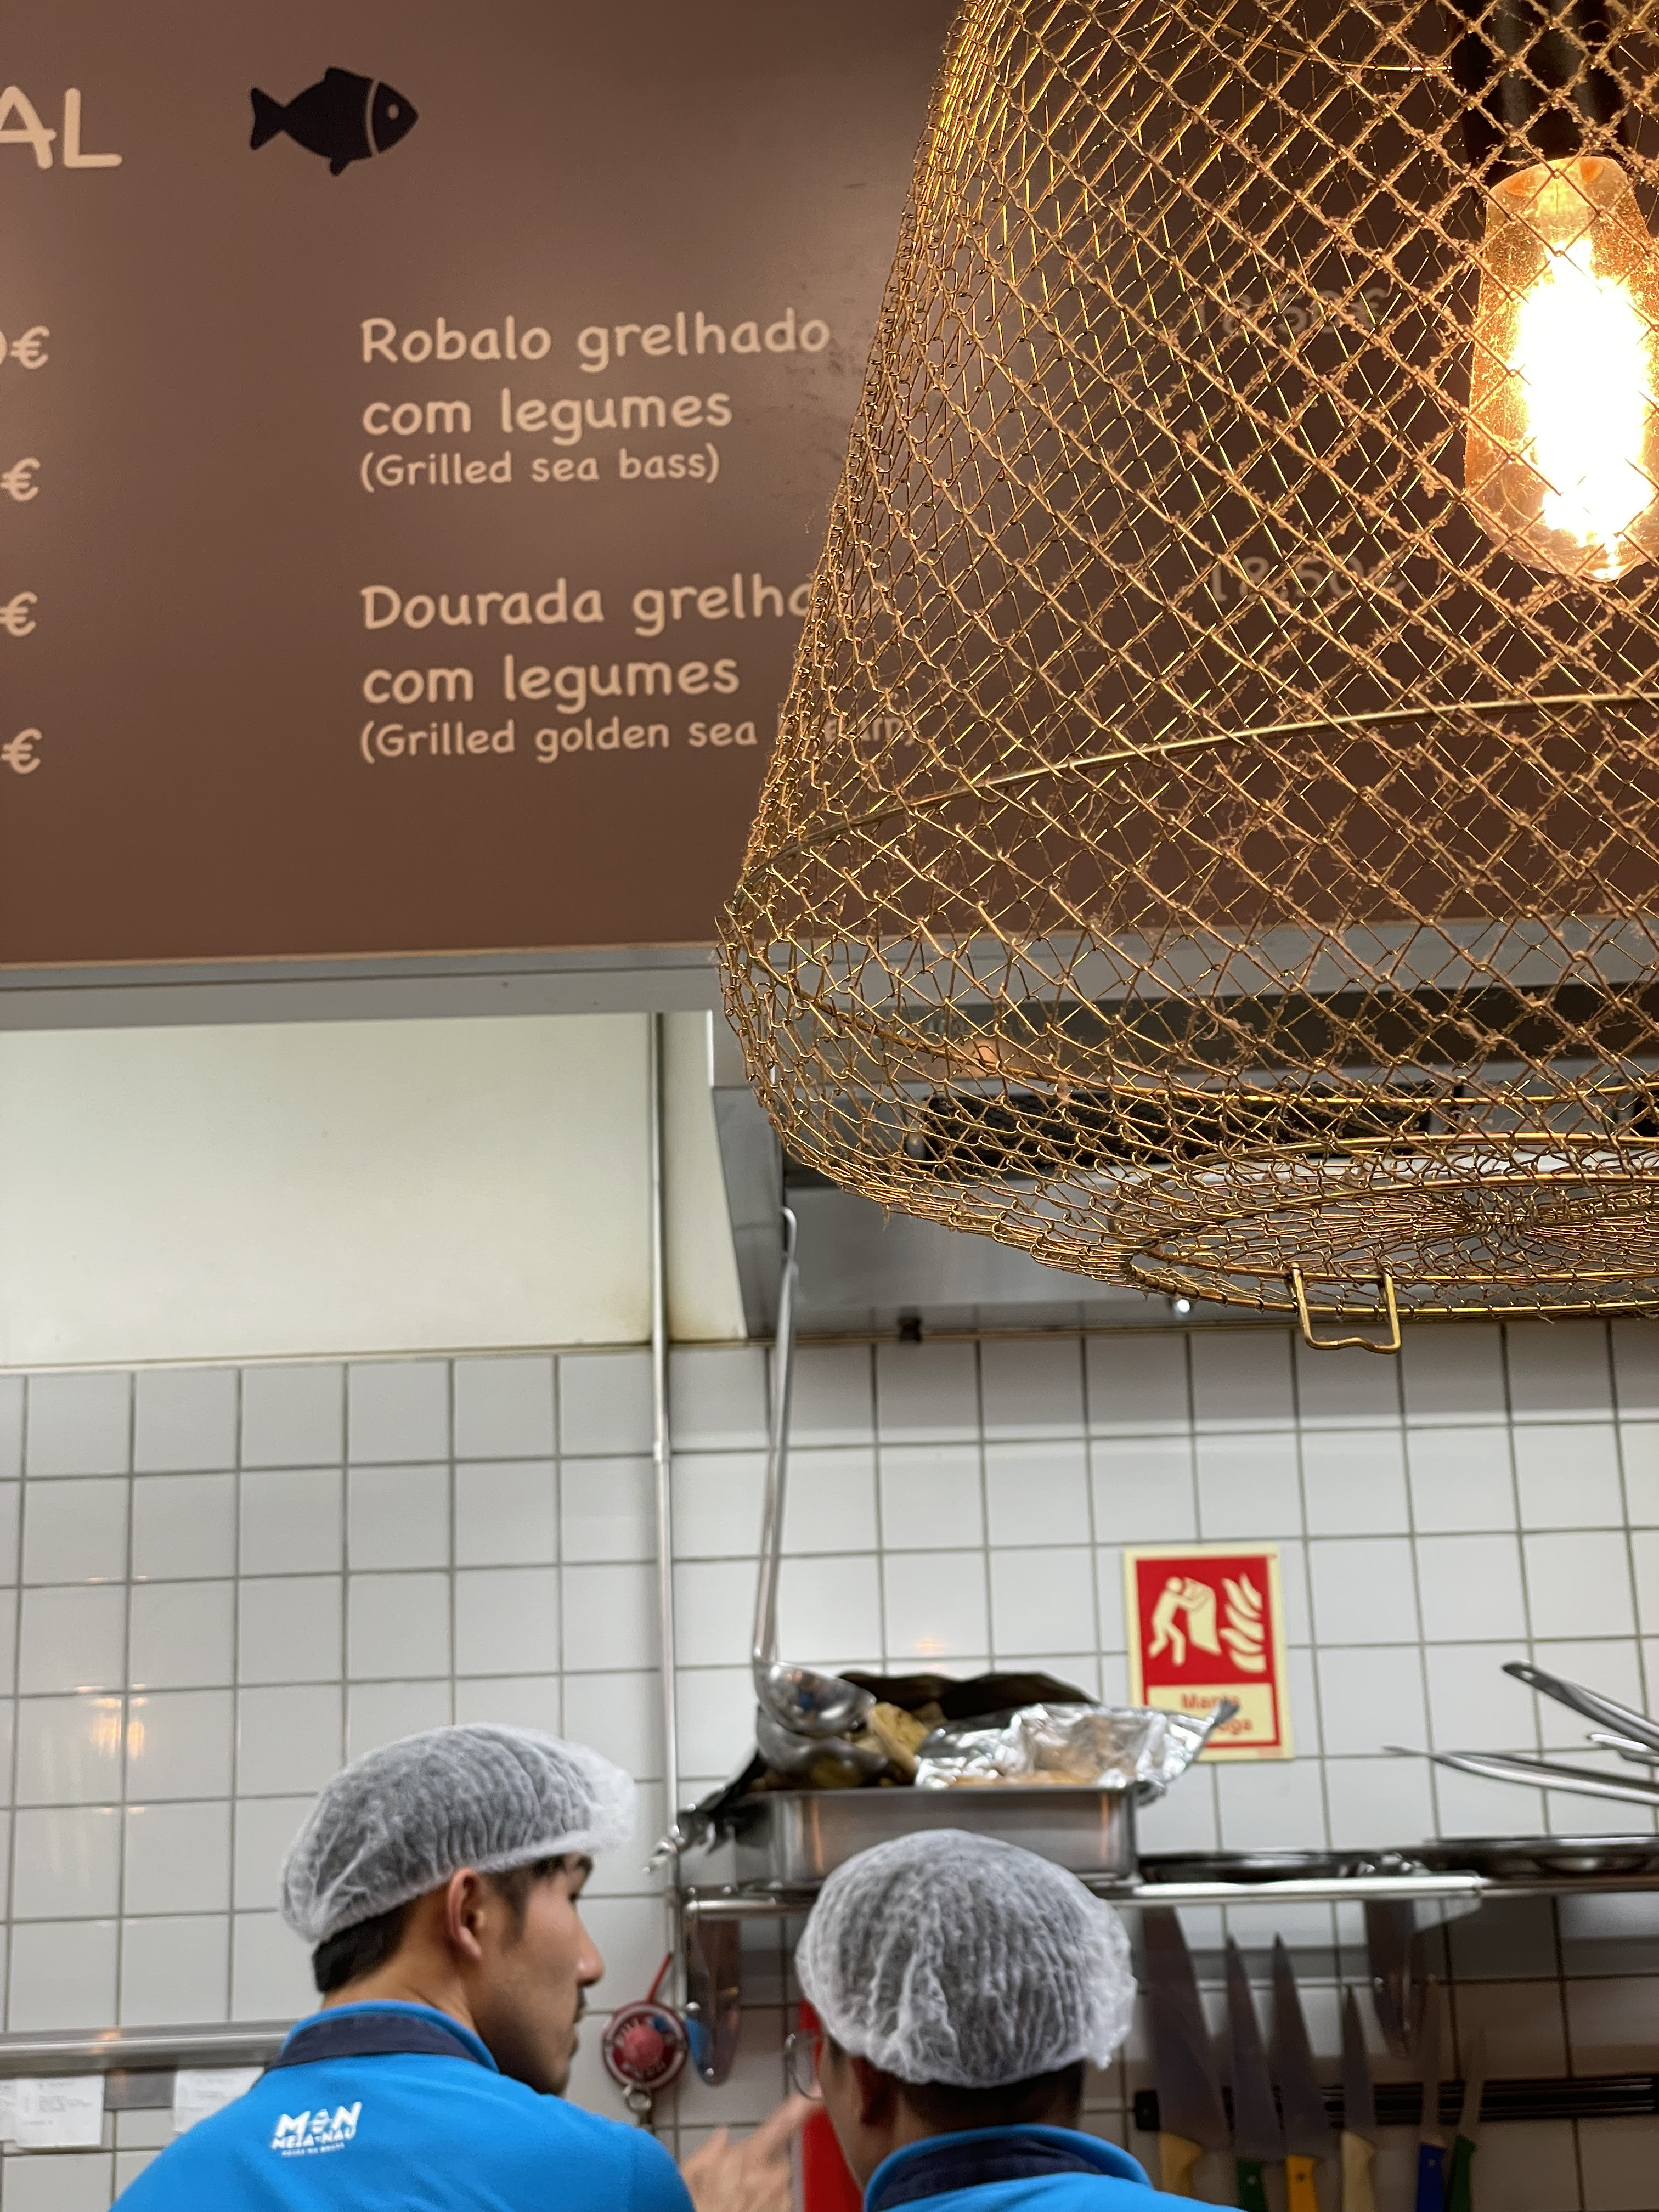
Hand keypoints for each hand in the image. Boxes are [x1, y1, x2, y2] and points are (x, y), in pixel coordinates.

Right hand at [680, 2094, 816, 2211]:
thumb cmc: (694, 2202)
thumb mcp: (692, 2172)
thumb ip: (711, 2150)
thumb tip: (723, 2136)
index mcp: (750, 2157)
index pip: (781, 2124)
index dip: (802, 2106)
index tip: (819, 2090)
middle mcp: (772, 2178)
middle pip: (779, 2161)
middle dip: (764, 2165)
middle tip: (737, 2180)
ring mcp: (779, 2201)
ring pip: (779, 2186)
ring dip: (765, 2188)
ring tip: (738, 2200)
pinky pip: (779, 2205)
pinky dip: (768, 2205)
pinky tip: (745, 2209)